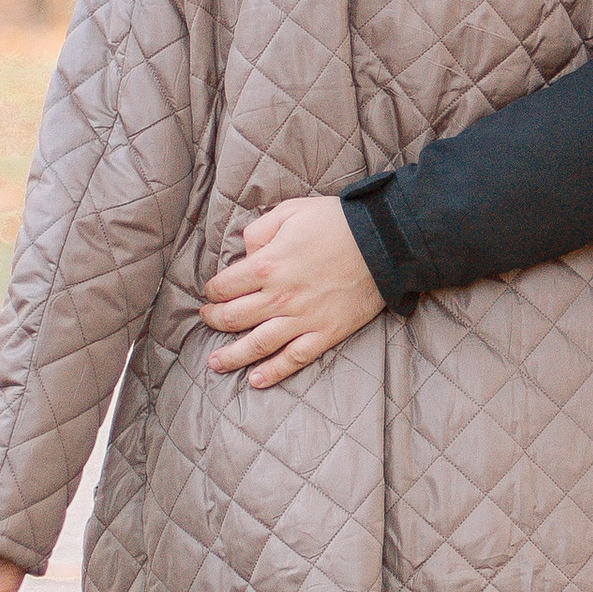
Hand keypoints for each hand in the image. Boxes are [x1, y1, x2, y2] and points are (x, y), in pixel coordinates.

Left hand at [199, 193, 384, 389]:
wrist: (384, 242)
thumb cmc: (337, 222)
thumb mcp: (291, 211)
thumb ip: (259, 231)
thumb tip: (245, 251)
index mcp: (266, 265)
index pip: (224, 286)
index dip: (212, 291)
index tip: (211, 293)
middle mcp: (279, 297)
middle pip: (233, 317)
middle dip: (214, 320)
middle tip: (208, 320)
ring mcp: (302, 318)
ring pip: (257, 344)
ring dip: (232, 355)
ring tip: (215, 362)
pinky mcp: (325, 333)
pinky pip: (294, 358)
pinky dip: (274, 372)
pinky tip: (256, 380)